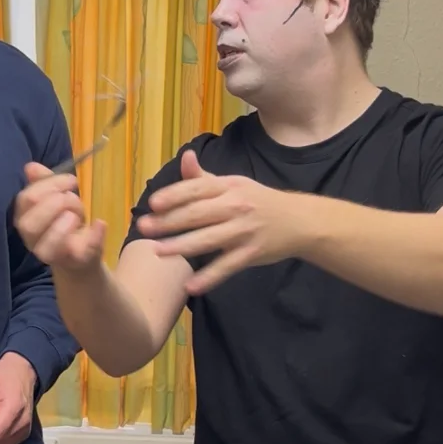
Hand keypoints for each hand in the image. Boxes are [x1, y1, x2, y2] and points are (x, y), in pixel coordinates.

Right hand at [14, 162, 106, 271]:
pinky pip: (82, 251)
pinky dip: (94, 234)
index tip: (72, 180)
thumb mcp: (55, 197)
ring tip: (79, 216)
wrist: (80, 255)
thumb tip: (31, 167)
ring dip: (66, 223)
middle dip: (55, 204)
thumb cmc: (64, 222)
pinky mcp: (74, 262)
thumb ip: (43, 181)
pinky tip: (100, 222)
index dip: (50, 185)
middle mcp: (32, 240)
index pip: (26, 199)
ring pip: (48, 244)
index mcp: (25, 219)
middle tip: (72, 198)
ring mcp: (51, 255)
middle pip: (30, 224)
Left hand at [136, 150, 304, 293]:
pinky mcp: (251, 254)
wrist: (299, 221)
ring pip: (208, 240)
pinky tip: (190, 286)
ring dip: (181, 246)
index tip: (153, 203)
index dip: (174, 196)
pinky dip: (209, 277)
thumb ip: (204, 178)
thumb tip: (185, 157)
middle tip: (144, 227)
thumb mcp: (233, 184)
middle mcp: (235, 206)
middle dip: (169, 221)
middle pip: (198, 214)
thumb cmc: (258, 201)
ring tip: (157, 251)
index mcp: (228, 187)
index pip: (197, 189)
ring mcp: (244, 232)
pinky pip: (227, 267)